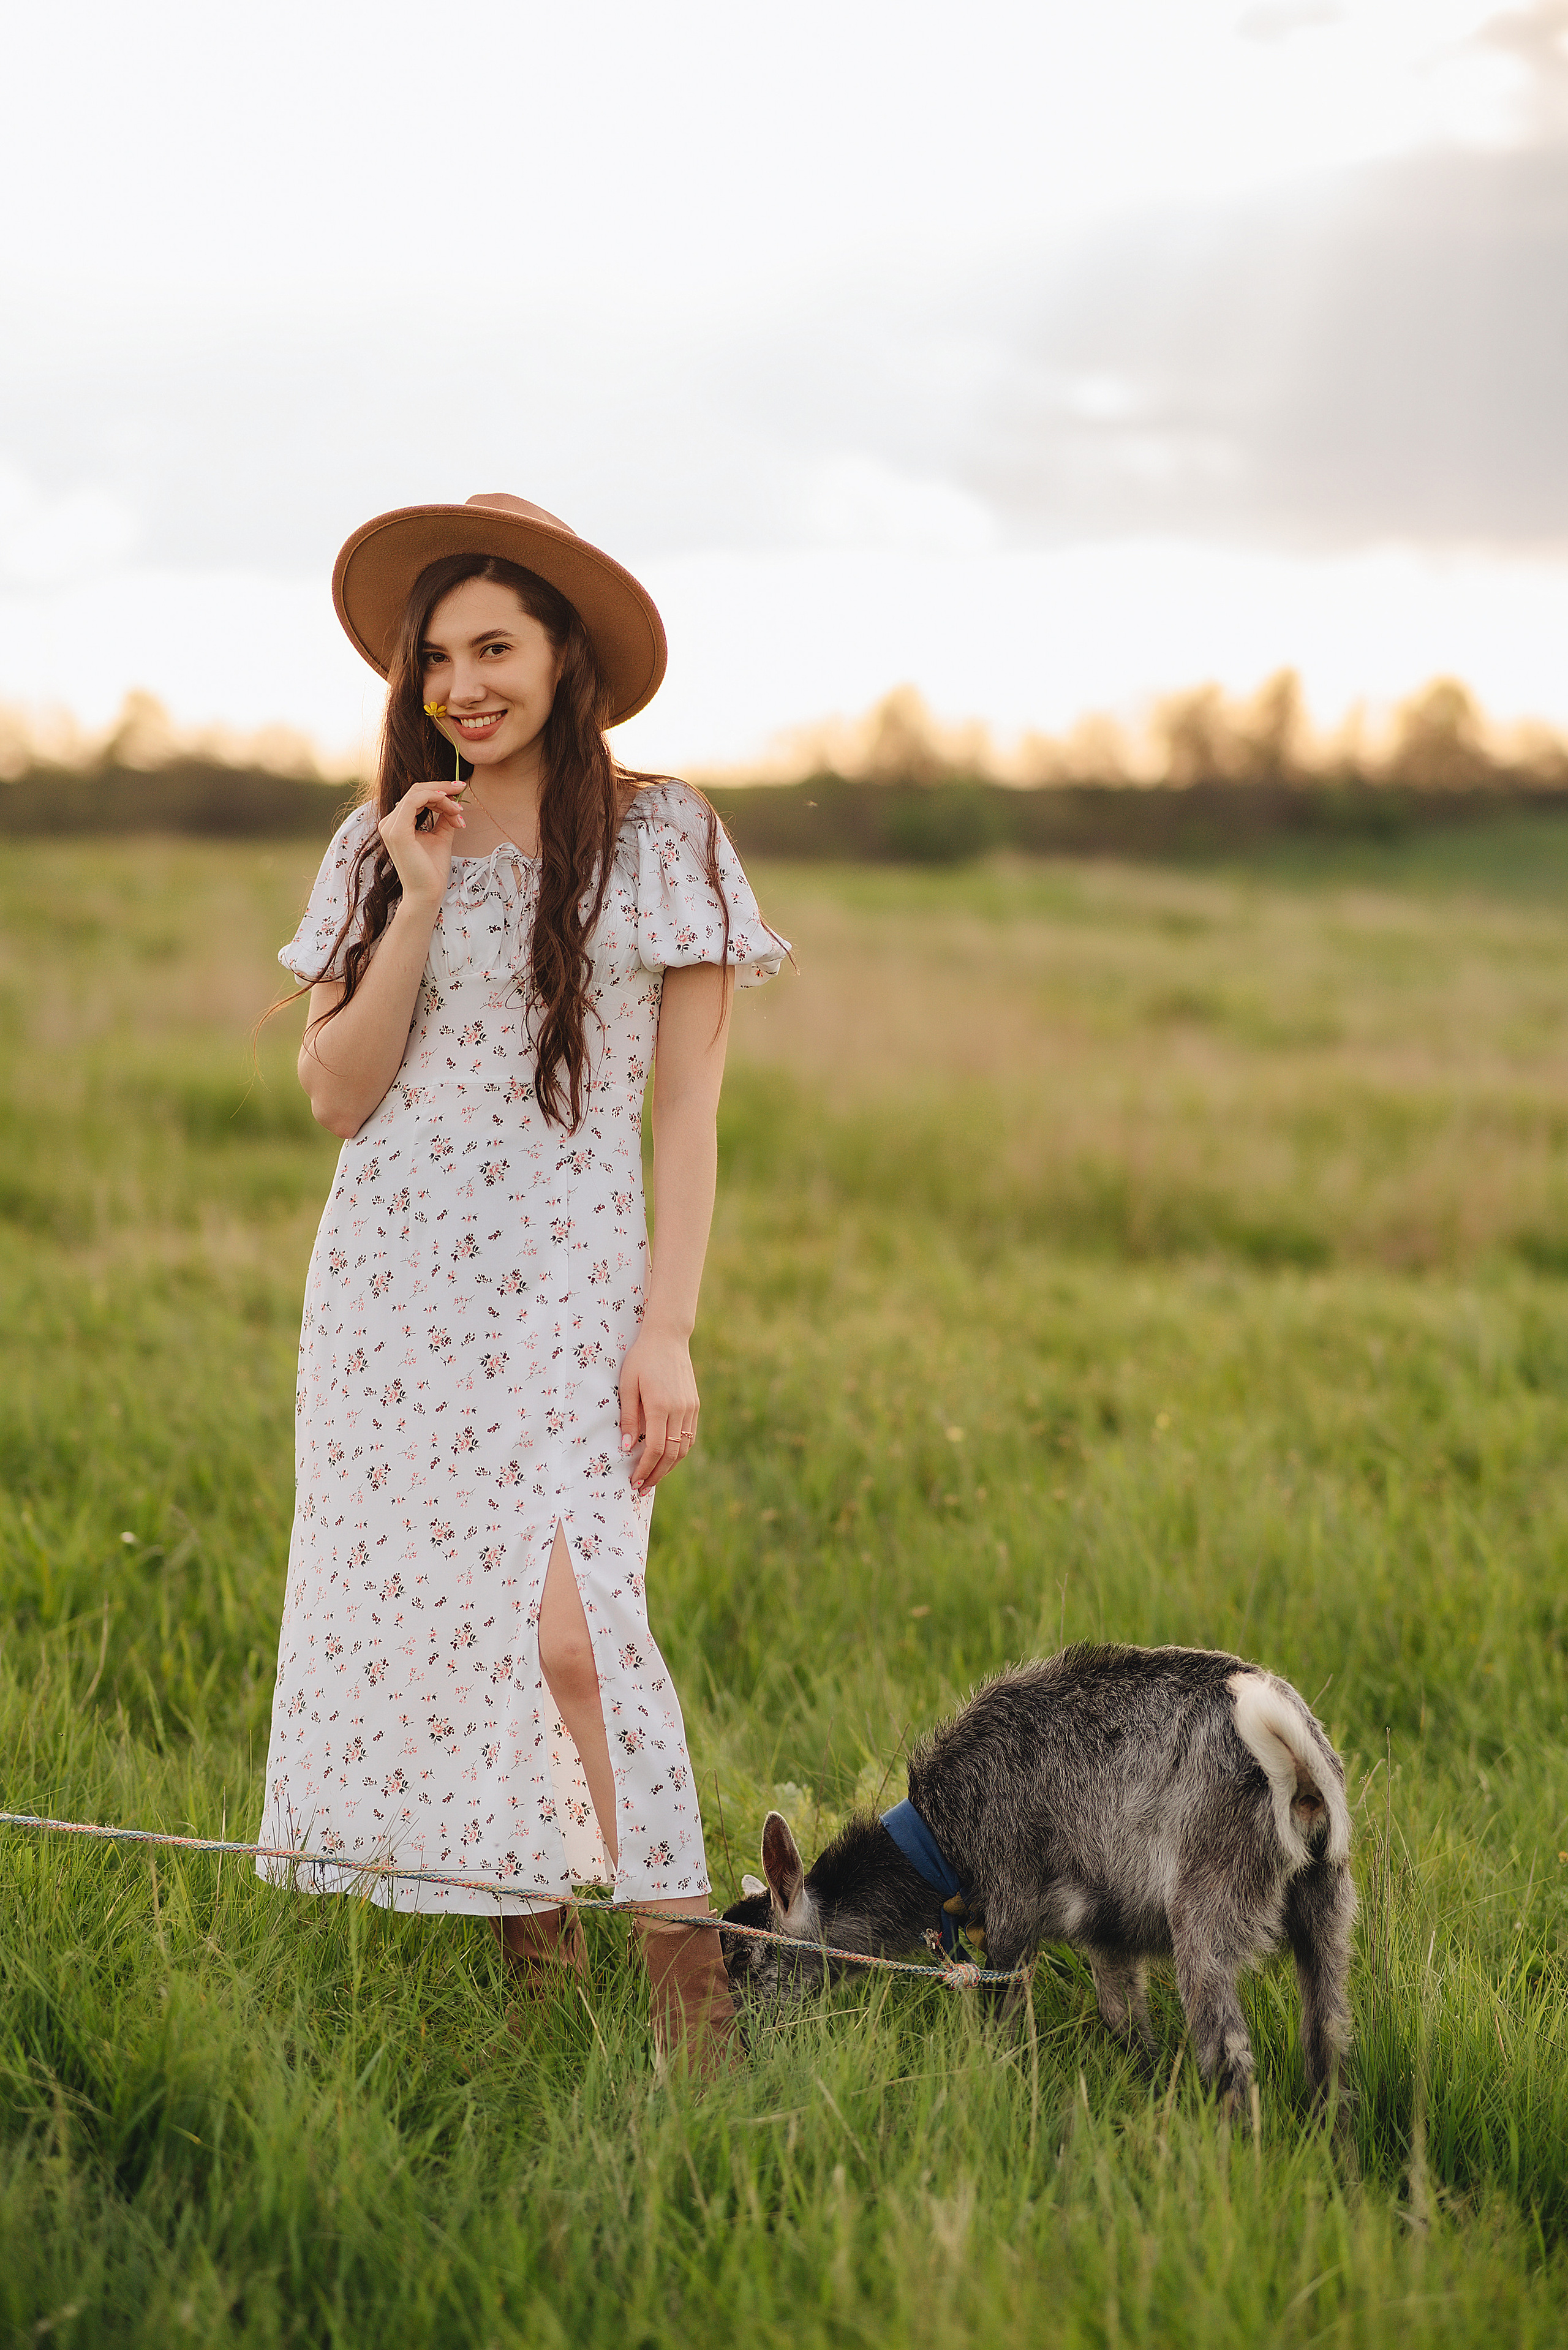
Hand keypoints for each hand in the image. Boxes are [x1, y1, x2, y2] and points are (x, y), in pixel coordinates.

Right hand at [377, 778, 467, 909]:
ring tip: (459, 810)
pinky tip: (450, 805)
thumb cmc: (432, 870)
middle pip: (416, 790)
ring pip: (417, 793)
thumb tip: (453, 803)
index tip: (460, 792)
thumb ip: (443, 818)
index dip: (438, 791)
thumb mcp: (440, 837)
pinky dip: (435, 798)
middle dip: (442, 789)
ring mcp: (390, 826)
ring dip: (443, 797)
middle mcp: (389, 823)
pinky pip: (414, 801)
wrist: (428, 894)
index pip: (416, 796)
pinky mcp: (397, 831)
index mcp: (397, 824)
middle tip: (462, 788)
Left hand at [619, 1323, 698, 1495]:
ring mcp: (690, 1408)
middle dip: (656, 1474)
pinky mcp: (695, 1405)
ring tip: (654, 1478)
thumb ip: (628, 1417)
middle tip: (642, 1488)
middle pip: (671, 1453)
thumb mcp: (627, 1385)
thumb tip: (625, 1447)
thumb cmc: (641, 1359)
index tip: (634, 1481)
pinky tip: (666, 1458)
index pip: (654, 1448)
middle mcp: (679, 1410)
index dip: (645, 1468)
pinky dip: (679, 1452)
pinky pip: (689, 1436)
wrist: (668, 1338)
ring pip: (683, 1448)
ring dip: (669, 1467)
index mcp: (660, 1405)